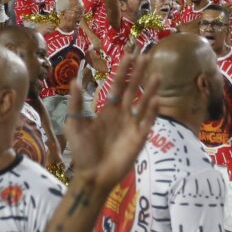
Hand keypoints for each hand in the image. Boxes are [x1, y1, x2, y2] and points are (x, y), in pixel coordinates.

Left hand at [67, 55, 159, 194]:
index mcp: (107, 110)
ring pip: (143, 103)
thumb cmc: (82, 152)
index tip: (129, 55)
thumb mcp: (74, 125)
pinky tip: (156, 100)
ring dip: (150, 89)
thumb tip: (74, 79)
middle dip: (139, 74)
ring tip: (157, 75)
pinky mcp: (139, 138)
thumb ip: (76, 104)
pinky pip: (147, 122)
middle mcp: (122, 114)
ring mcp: (132, 125)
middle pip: (133, 90)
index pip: (117, 85)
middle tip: (146, 56)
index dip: (123, 71)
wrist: (92, 176)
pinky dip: (152, 112)